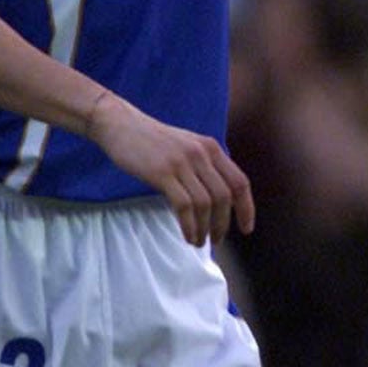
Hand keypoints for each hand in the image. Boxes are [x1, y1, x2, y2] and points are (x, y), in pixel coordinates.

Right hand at [86, 92, 255, 246]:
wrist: (120, 124)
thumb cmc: (152, 140)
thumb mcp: (188, 146)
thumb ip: (205, 166)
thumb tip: (217, 198)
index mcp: (211, 148)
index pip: (240, 182)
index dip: (247, 208)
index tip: (246, 228)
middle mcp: (201, 154)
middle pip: (224, 196)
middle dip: (223, 223)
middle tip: (217, 241)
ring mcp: (182, 163)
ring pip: (205, 203)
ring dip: (205, 228)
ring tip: (199, 242)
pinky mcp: (162, 173)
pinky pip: (184, 205)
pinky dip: (189, 225)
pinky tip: (187, 236)